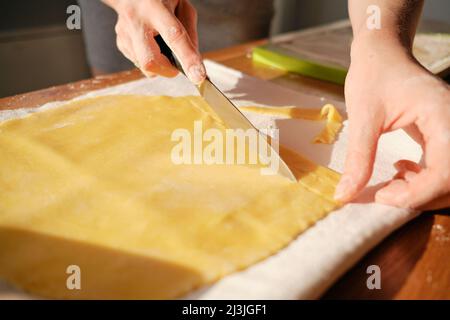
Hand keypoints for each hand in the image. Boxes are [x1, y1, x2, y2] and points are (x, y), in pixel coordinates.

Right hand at [103, 0, 205, 83]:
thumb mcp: (182, 5)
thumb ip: (189, 32)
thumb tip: (193, 61)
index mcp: (155, 8)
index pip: (174, 37)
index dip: (187, 59)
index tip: (198, 76)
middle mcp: (136, 20)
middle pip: (150, 61)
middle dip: (167, 70)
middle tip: (177, 65)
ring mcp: (124, 32)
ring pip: (144, 66)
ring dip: (159, 64)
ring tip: (161, 45)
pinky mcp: (120, 42)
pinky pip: (138, 62)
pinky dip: (150, 60)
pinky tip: (150, 44)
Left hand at [335, 36, 449, 209]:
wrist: (382, 54)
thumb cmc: (373, 76)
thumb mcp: (363, 117)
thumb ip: (358, 158)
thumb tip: (345, 195)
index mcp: (445, 116)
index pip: (445, 172)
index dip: (415, 194)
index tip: (381, 197)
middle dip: (420, 196)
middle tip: (384, 194)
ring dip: (422, 190)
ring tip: (392, 182)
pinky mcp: (446, 133)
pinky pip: (445, 167)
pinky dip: (424, 179)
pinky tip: (401, 169)